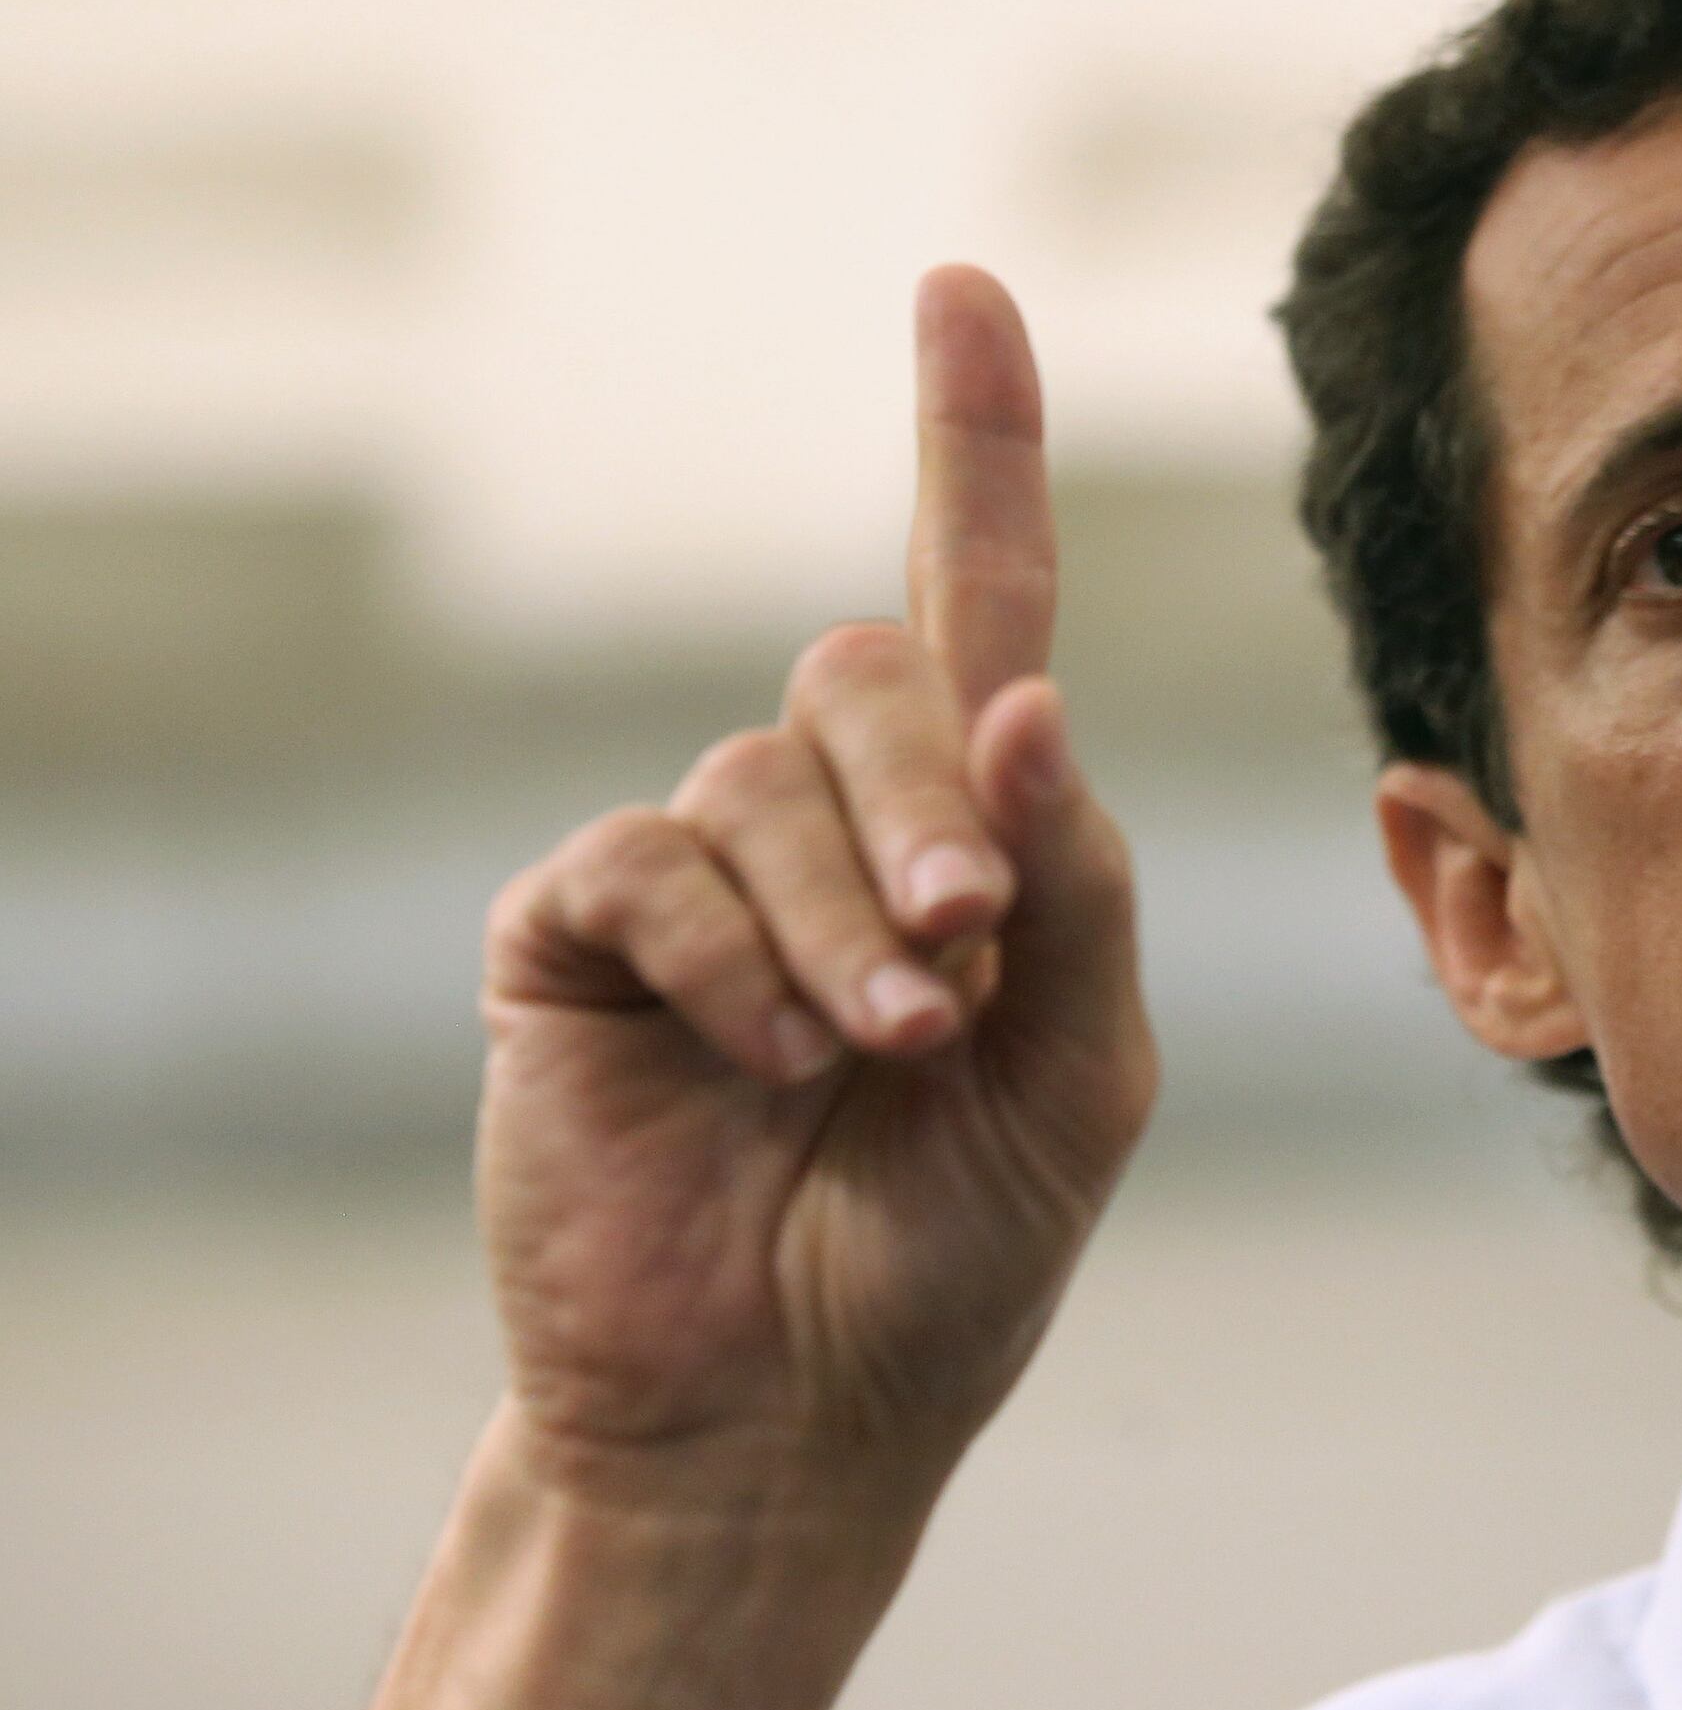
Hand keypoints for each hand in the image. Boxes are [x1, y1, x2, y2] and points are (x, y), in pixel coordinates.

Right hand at [475, 268, 1156, 1507]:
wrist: (793, 1420)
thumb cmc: (952, 1251)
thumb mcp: (1080, 1074)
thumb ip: (1072, 886)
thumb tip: (1023, 702)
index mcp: (971, 835)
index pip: (978, 602)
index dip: (973, 443)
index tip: (966, 289)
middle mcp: (829, 820)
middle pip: (875, 672)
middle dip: (932, 809)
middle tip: (963, 965)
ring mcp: (696, 871)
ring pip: (766, 779)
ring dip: (846, 923)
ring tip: (870, 1062)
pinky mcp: (574, 934)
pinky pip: (647, 864)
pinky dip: (730, 963)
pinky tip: (762, 1066)